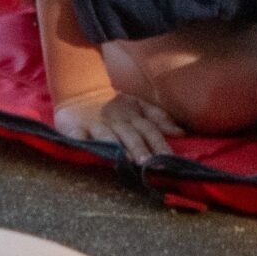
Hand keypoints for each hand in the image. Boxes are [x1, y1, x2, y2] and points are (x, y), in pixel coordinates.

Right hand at [54, 90, 178, 159]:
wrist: (80, 91)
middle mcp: (116, 121)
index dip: (160, 144)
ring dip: (116, 147)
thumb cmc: (114, 105)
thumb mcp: (138, 106)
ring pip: (107, 136)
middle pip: (131, 135)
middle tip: (149, 164)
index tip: (170, 160)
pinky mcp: (75, 127)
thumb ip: (159, 118)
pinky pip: (78, 135)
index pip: (150, 130)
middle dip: (140, 149)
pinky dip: (80, 141)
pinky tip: (85, 148)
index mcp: (133, 116)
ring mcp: (95, 124)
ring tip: (124, 161)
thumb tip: (181, 133)